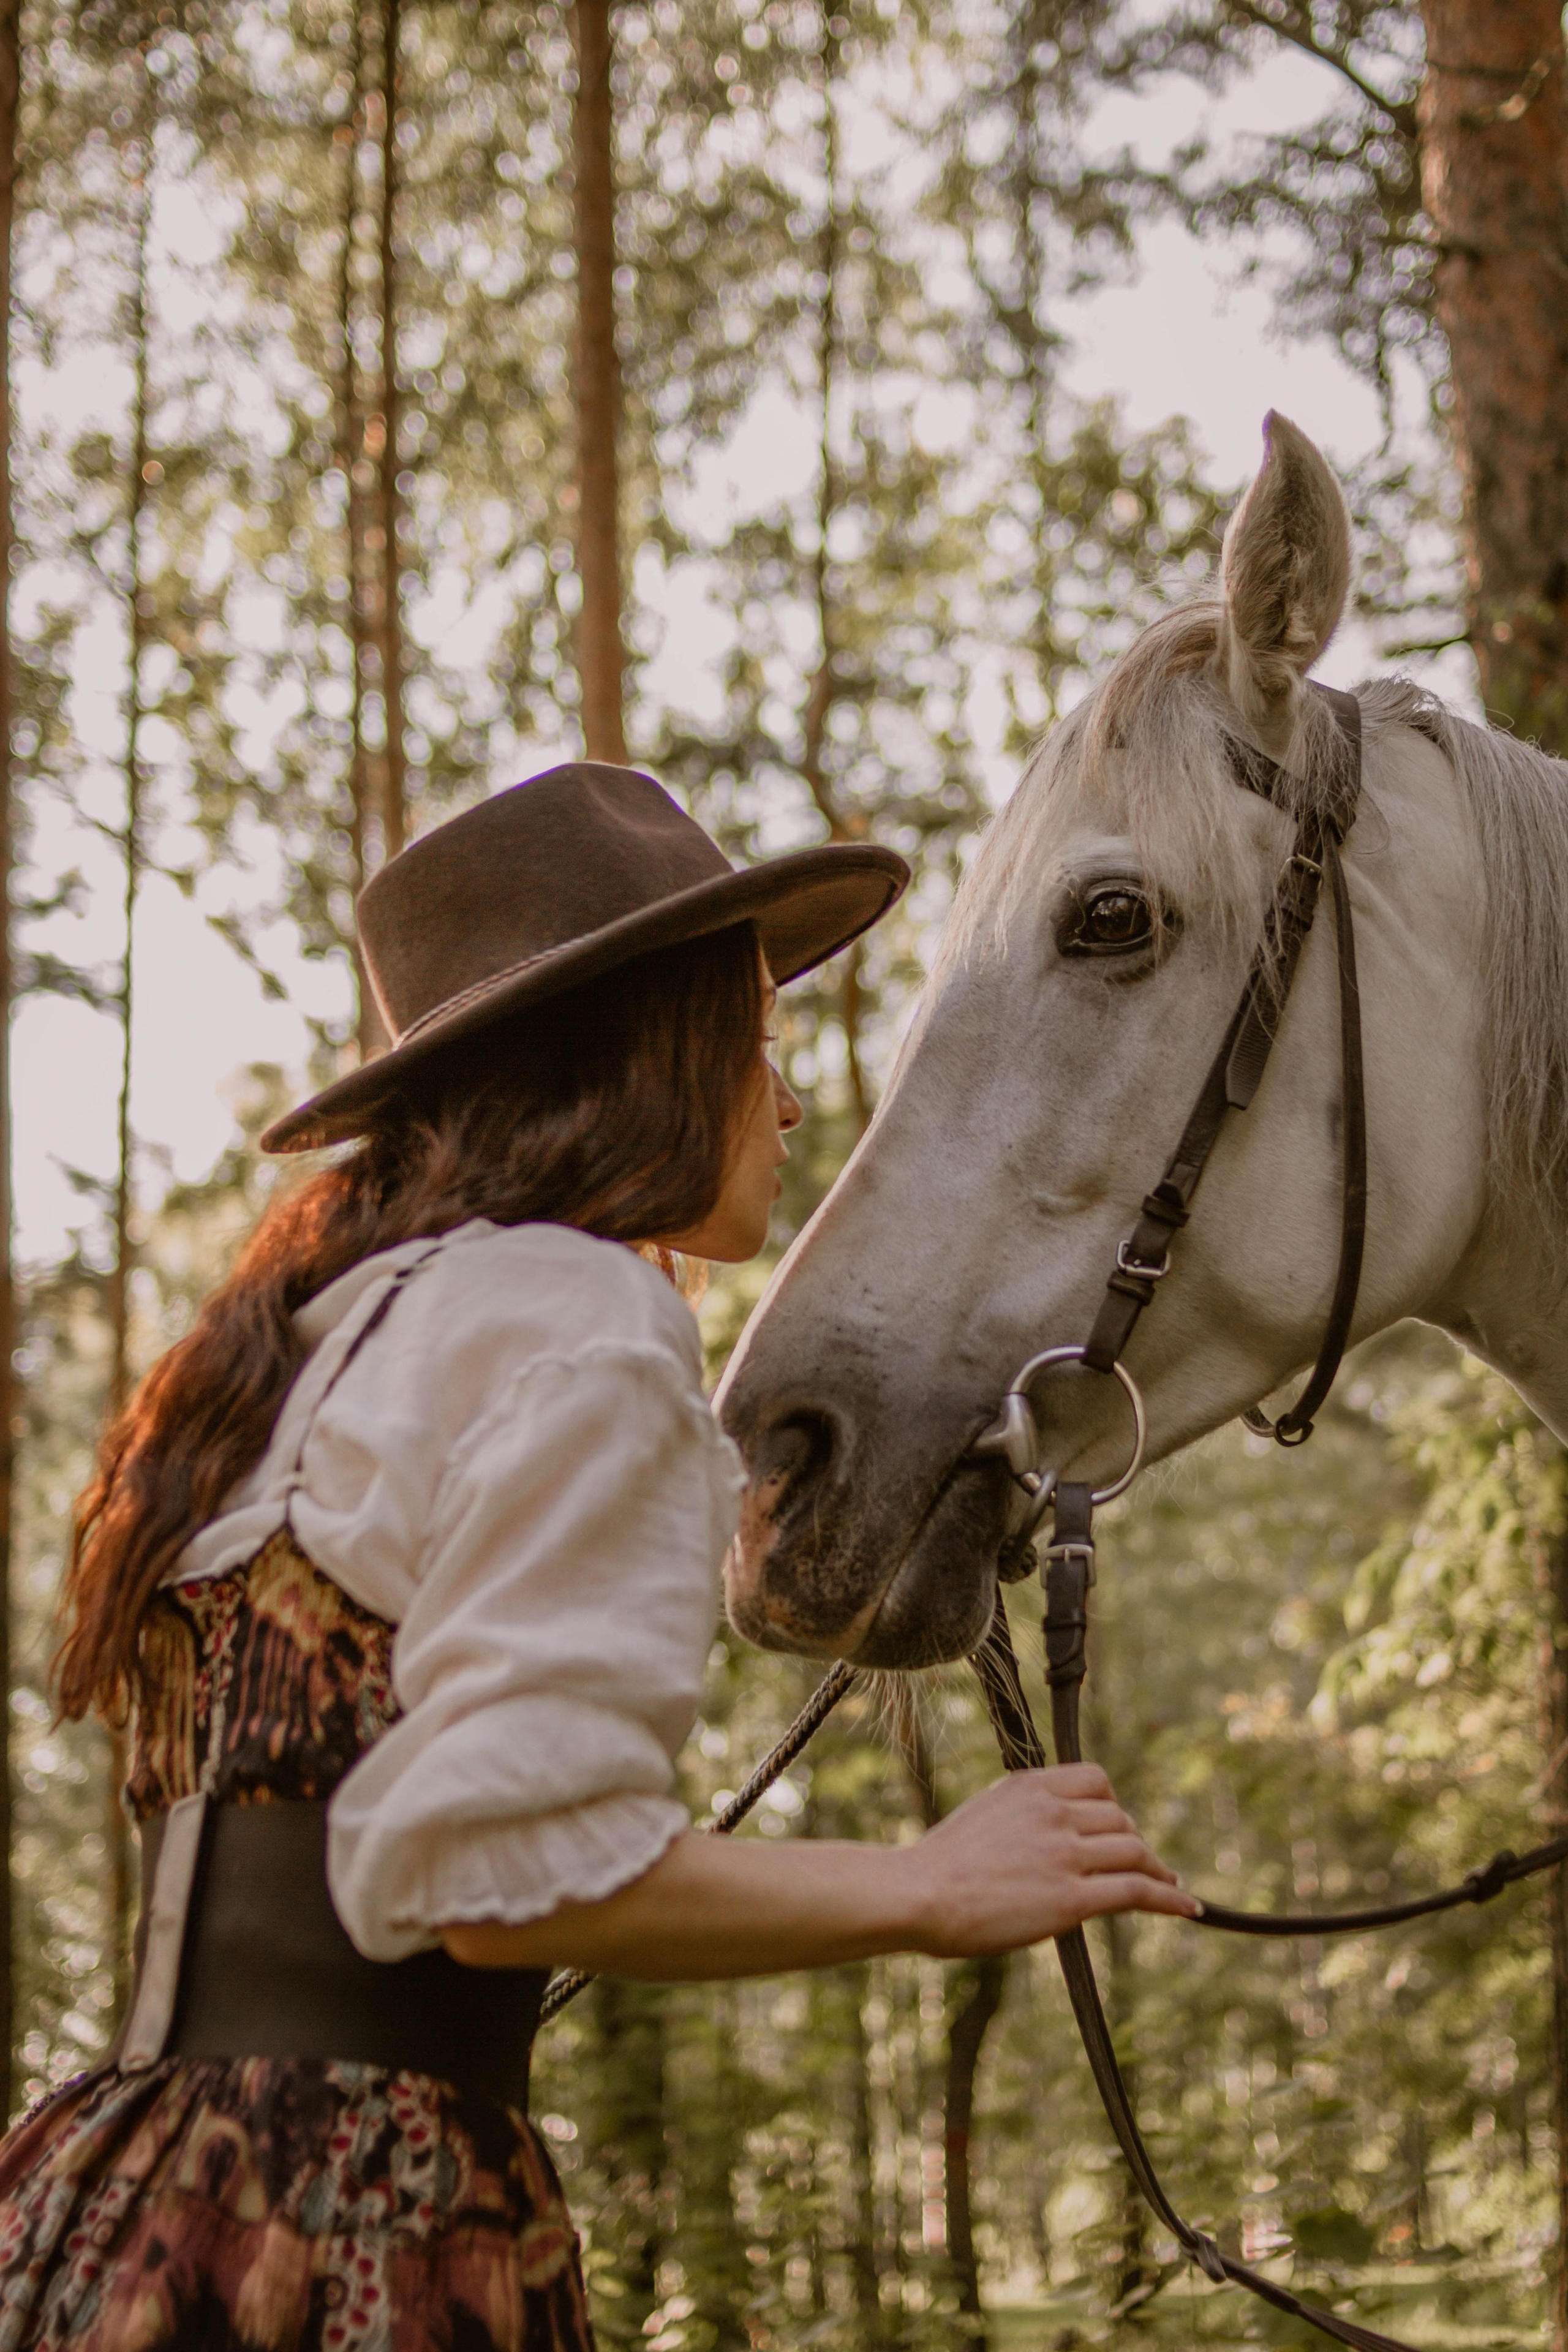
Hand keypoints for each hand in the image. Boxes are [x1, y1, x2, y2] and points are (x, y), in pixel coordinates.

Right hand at [906, 1763, 1195, 1956]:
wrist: (920, 1893)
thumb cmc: (941, 1863)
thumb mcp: (987, 1813)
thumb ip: (1027, 1813)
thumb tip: (1057, 1828)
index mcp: (1031, 1787)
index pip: (1096, 1781)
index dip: (1113, 1808)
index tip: (1117, 1829)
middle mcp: (1054, 1812)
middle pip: (1119, 1820)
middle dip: (1132, 1844)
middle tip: (1139, 1866)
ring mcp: (1065, 1853)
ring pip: (1134, 1852)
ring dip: (1156, 1870)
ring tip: (1168, 1886)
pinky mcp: (1072, 1897)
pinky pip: (1136, 1890)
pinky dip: (1168, 1897)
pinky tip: (1185, 1906)